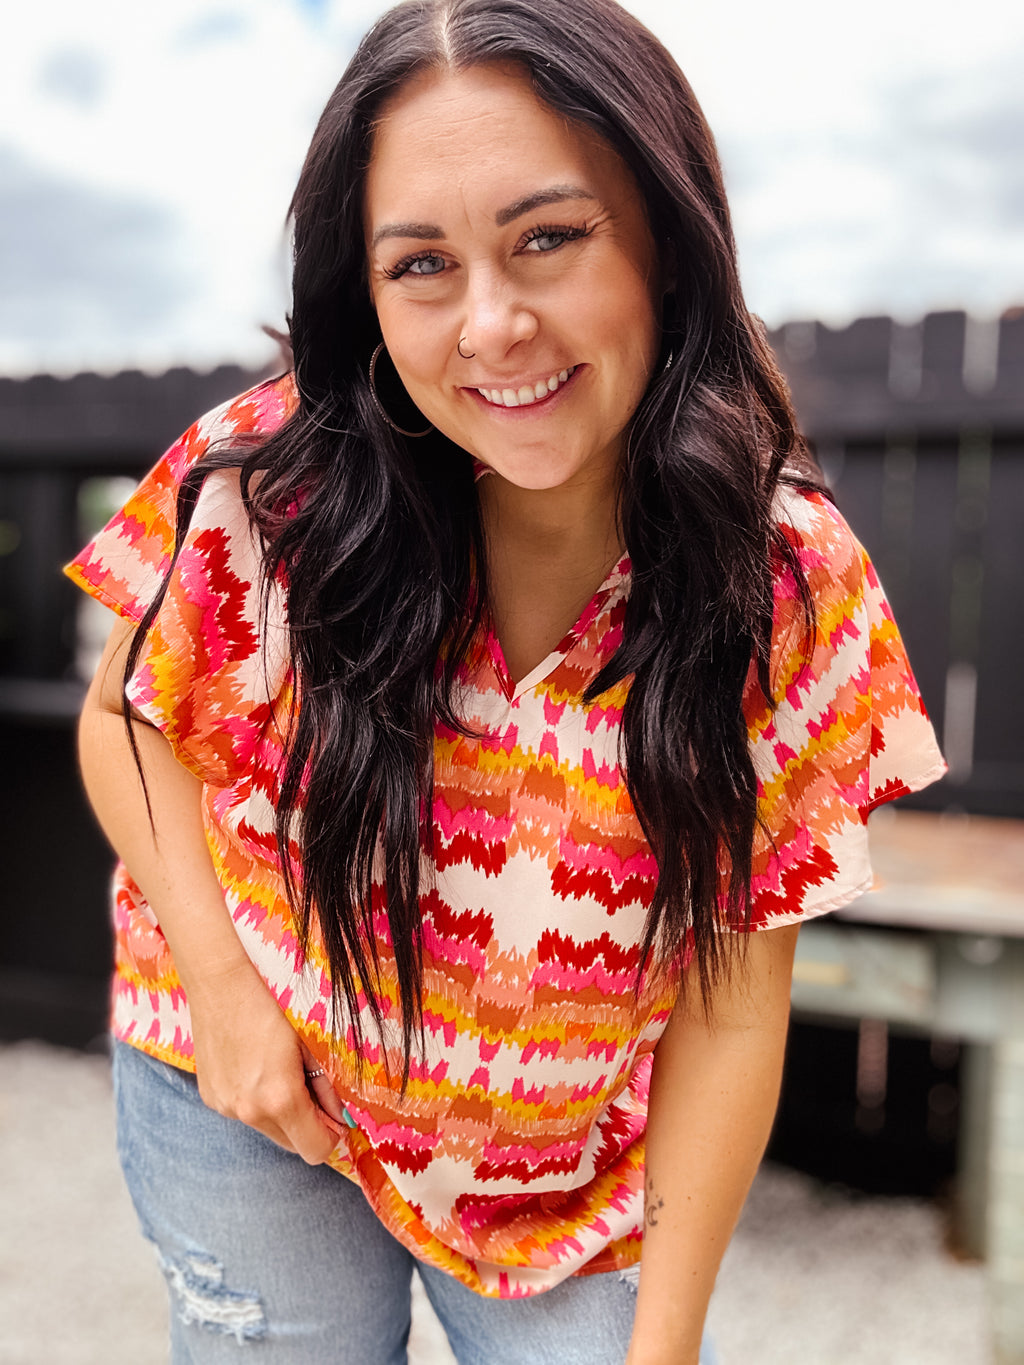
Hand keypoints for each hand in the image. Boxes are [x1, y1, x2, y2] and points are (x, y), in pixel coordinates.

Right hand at [187, 952, 342, 1163]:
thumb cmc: (271, 1006)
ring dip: (280, 1113)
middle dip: (307, 1126)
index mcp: (279, 1099)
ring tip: (280, 1072)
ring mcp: (226, 1107)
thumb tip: (341, 1117)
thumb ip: (327, 1087)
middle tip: (312, 1090)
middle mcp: (249, 1111)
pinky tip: (255, 1067)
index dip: (330, 1136)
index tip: (335, 1117)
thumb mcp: (309, 1045)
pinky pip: (243, 1113)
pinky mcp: (210, 1098)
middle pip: (291, 1145)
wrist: (220, 985)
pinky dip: (256, 1101)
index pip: (315, 1150)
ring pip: (266, 1129)